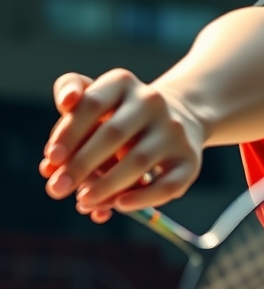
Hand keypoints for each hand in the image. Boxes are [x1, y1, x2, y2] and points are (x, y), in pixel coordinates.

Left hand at [40, 70, 204, 221]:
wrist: (176, 119)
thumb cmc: (119, 116)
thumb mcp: (92, 102)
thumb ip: (66, 121)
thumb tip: (49, 164)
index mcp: (122, 83)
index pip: (92, 103)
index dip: (69, 132)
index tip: (51, 158)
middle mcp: (152, 101)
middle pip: (113, 134)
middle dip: (81, 165)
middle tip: (56, 189)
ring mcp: (174, 130)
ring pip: (138, 161)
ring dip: (106, 186)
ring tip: (82, 202)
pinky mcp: (189, 159)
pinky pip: (167, 185)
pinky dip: (142, 198)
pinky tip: (119, 206)